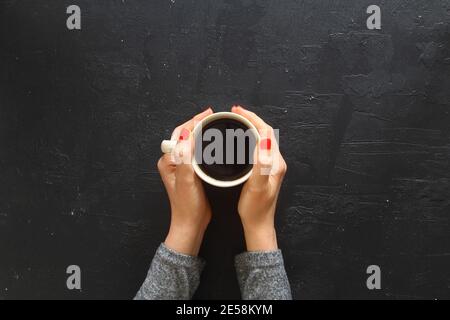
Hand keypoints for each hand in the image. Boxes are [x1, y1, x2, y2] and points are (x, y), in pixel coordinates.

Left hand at [158, 108, 212, 255]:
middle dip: (196, 123)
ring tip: (211, 123)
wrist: (191, 223)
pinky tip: (211, 141)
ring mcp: (181, 166)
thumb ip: (185, 158)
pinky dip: (203, 143)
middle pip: (184, 135)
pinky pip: (195, 151)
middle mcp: (172, 161)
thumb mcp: (187, 181)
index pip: (180, 134)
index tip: (207, 115)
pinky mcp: (190, 171)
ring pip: (189, 142)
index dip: (193, 122)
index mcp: (168, 161)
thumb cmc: (187, 206)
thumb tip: (187, 136)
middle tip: (210, 114)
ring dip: (199, 131)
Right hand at [231, 106, 286, 251]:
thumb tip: (263, 141)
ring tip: (238, 120)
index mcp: (275, 163)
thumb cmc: (256, 208)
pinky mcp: (265, 170)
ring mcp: (271, 166)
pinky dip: (250, 138)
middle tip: (236, 112)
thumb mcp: (256, 186)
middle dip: (252, 119)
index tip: (238, 111)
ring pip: (263, 139)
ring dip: (251, 127)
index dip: (252, 118)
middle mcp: (276, 162)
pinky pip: (259, 147)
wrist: (258, 224)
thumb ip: (260, 164)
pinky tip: (242, 139)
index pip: (266, 132)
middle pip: (266, 132)